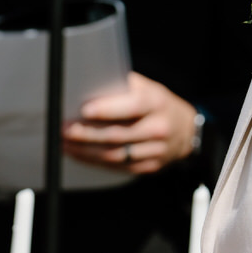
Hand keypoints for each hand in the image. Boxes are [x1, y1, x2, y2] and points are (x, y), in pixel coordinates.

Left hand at [62, 72, 197, 174]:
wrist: (186, 130)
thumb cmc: (159, 105)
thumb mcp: (147, 88)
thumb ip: (123, 87)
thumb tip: (89, 86)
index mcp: (156, 103)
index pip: (131, 106)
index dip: (107, 109)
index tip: (84, 110)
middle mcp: (157, 128)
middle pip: (117, 134)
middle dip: (87, 133)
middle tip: (64, 130)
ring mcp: (155, 151)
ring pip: (115, 154)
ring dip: (86, 151)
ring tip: (65, 144)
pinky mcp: (148, 167)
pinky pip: (118, 167)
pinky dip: (96, 162)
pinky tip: (80, 155)